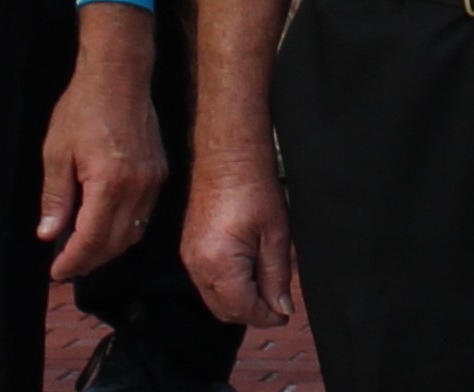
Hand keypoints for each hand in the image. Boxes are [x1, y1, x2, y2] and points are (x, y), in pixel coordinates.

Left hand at [37, 65, 169, 280]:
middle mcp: (137, 188)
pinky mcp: (160, 173)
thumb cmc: (82, 108)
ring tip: (84, 252)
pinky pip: (144, 215)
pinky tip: (106, 227)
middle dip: (90, 261)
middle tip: (68, 267)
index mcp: (109, 183)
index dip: (73, 260)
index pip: (91, 239)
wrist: (119, 77)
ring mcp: (153, 181)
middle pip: (115, 243)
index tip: (57, 271)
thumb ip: (55, 198)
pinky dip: (125, 229)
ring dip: (109, 249)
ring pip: (133, 233)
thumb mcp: (56, 153)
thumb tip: (48, 234)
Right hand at [183, 162, 305, 327]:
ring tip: (265, 289)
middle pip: (224, 311)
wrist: (227, 157)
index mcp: (219, 264)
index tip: (285, 314)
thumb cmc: (254, 188)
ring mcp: (189, 258)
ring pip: (214, 299)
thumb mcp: (276, 235)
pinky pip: (206, 283)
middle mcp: (198, 266)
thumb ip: (277, 277)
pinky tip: (247, 275)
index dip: (266, 316)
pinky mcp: (188, 249)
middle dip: (252, 313)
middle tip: (277, 305)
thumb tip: (281, 308)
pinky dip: (226, 288)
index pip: (242, 308)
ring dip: (238, 302)